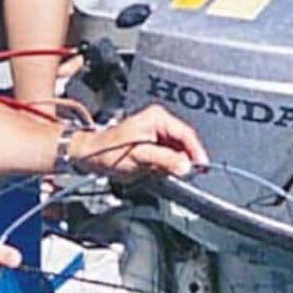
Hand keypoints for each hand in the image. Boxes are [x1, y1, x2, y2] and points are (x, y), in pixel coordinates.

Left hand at [69, 105, 210, 179]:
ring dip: (175, 163)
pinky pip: (169, 154)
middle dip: (184, 159)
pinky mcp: (153, 142)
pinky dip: (167, 164)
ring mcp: (156, 131)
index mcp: (157, 118)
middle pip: (184, 142)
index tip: (202, 166)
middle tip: (185, 174)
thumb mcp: (140, 157)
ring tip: (161, 171)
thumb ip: (165, 160)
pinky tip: (157, 170)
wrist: (90, 155)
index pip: (186, 134)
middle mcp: (158, 121)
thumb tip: (186, 166)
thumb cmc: (108, 151)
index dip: (196, 151)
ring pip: (177, 149)